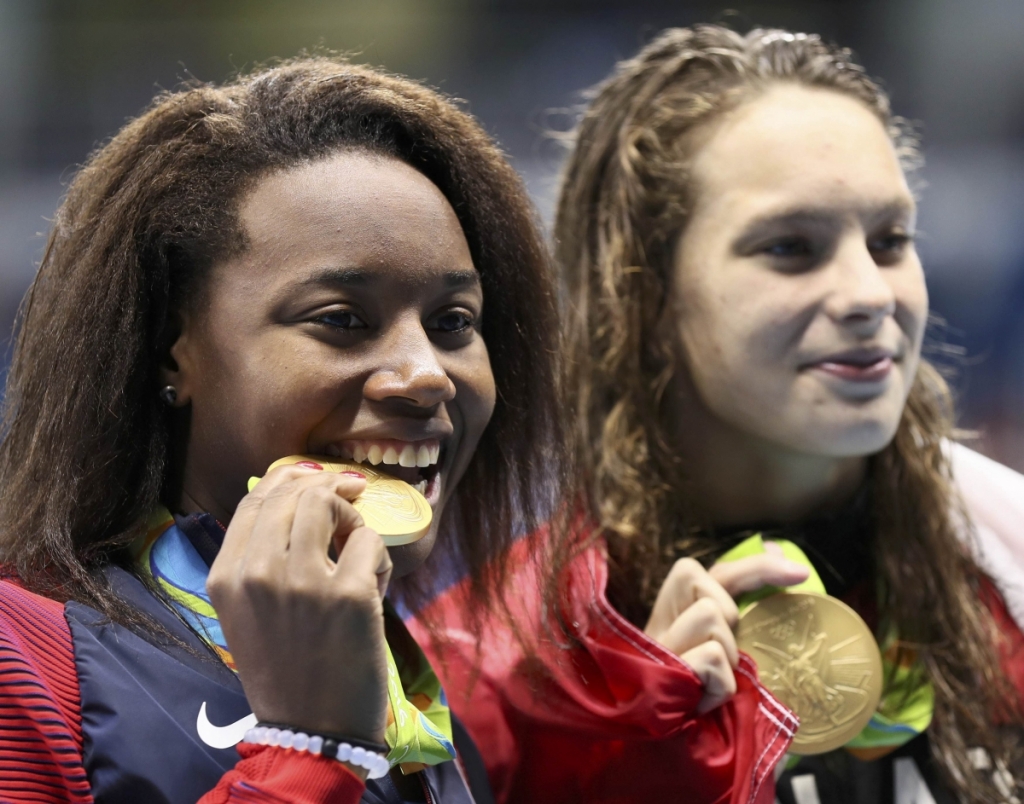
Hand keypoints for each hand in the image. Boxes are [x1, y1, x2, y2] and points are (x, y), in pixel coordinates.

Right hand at [207, 464, 392, 750]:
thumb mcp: (248, 613)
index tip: (317, 477)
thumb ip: (259, 559)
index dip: (290, 478)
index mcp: (226, 577)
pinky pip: (369, 541)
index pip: (255, 500)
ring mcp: (303, 582)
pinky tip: (377, 582)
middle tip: (353, 495)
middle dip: (329, 489)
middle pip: (294, 494)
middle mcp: (258, 573)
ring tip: (358, 547)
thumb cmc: (285, 669)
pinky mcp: (349, 594)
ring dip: (352, 517)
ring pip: (329, 505)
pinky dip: (379, 555)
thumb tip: (297, 499)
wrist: (312, 730)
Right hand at [644, 543, 808, 712]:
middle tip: (729, 656)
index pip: (712, 574)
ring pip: (709, 616)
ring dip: (727, 655)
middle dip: (728, 609)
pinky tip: (708, 707)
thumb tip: (791, 577)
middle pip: (698, 576)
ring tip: (716, 688)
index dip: (756, 567)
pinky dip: (722, 686)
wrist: (683, 774)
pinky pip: (710, 657)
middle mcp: (660, 628)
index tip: (800, 575)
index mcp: (678, 622)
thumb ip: (754, 632)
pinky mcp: (661, 674)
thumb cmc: (714, 725)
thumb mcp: (738, 676)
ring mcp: (657, 650)